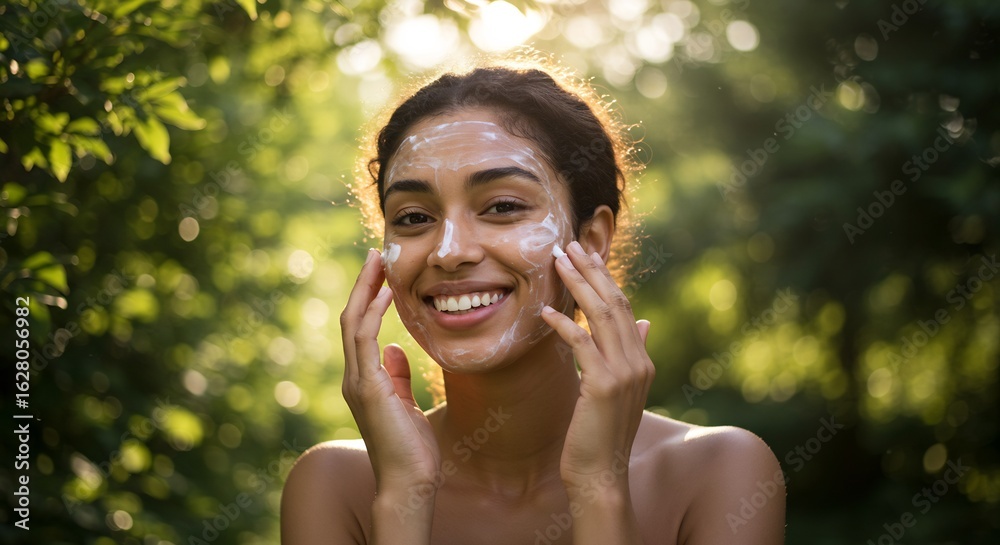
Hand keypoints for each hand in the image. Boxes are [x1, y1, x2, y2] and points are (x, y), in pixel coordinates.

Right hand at [340, 249, 440, 491]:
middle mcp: (354, 377)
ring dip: (365, 289)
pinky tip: (386, 292)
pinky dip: (373, 312)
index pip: (360, 328)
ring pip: (353, 323)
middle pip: (351, 318)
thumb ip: (397, 376)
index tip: (380, 271)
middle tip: (375, 253)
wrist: (409, 481)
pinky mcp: (367, 388)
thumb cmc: (411, 448)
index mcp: (364, 379)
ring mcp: (357, 382)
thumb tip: (395, 348)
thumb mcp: (406, 403)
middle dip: (363, 284)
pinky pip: (365, 340)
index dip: (368, 297)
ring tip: (377, 261)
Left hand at [540, 241, 653, 489]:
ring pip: (601, 316)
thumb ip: (634, 353)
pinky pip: (583, 344)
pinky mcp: (603, 386)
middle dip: (591, 271)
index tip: (585, 254)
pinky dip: (564, 325)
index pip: (624, 307)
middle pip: (615, 303)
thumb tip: (646, 322)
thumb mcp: (621, 390)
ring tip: (556, 263)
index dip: (605, 277)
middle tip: (568, 245)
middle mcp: (638, 362)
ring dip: (578, 286)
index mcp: (642, 360)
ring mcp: (624, 374)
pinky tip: (545, 312)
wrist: (602, 475)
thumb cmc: (602, 434)